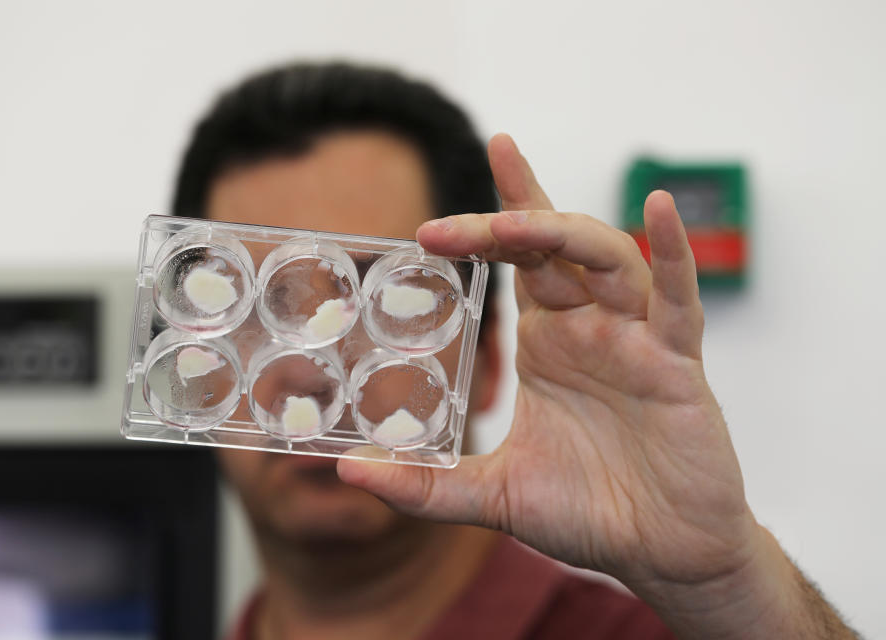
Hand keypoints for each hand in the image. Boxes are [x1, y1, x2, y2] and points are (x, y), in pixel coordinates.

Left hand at [337, 134, 853, 637]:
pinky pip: (680, 298)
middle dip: (506, 220)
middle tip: (447, 227)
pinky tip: (658, 210)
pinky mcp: (679, 363)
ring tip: (512, 222)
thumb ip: (425, 485)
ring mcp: (637, 339)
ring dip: (561, 232)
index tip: (440, 204)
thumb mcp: (493, 495)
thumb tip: (349, 472)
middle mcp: (591, 327)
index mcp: (549, 343)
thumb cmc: (588, 511)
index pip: (518, 261)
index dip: (489, 219)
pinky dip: (674, 254)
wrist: (662, 551)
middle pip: (553, 245)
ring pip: (607, 258)